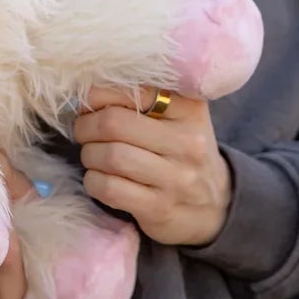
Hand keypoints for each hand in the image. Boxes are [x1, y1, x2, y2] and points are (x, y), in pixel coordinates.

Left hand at [72, 86, 232, 246]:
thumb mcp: (179, 116)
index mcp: (190, 109)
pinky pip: (110, 188)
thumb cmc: (184, 151)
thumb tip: (89, 91)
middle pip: (114, 123)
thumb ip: (143, 97)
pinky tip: (99, 178)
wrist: (215, 206)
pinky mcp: (160, 208)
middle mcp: (188, 142)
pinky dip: (93, 181)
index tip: (90, 104)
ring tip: (92, 154)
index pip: (133, 90)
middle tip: (83, 131)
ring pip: (110, 156)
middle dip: (87, 126)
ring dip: (89, 154)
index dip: (99, 95)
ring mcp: (176, 178)